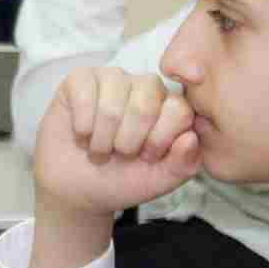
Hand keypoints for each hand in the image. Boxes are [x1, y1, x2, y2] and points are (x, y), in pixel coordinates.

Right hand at [27, 68, 201, 267]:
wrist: (78, 188)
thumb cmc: (122, 180)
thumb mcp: (160, 180)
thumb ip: (183, 164)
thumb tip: (190, 138)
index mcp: (170, 107)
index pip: (178, 110)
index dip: (160, 139)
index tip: (148, 157)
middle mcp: (144, 87)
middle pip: (144, 104)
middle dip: (128, 141)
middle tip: (120, 153)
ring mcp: (112, 79)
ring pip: (112, 102)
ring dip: (102, 138)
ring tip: (99, 148)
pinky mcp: (80, 79)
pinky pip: (84, 94)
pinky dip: (83, 125)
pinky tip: (82, 134)